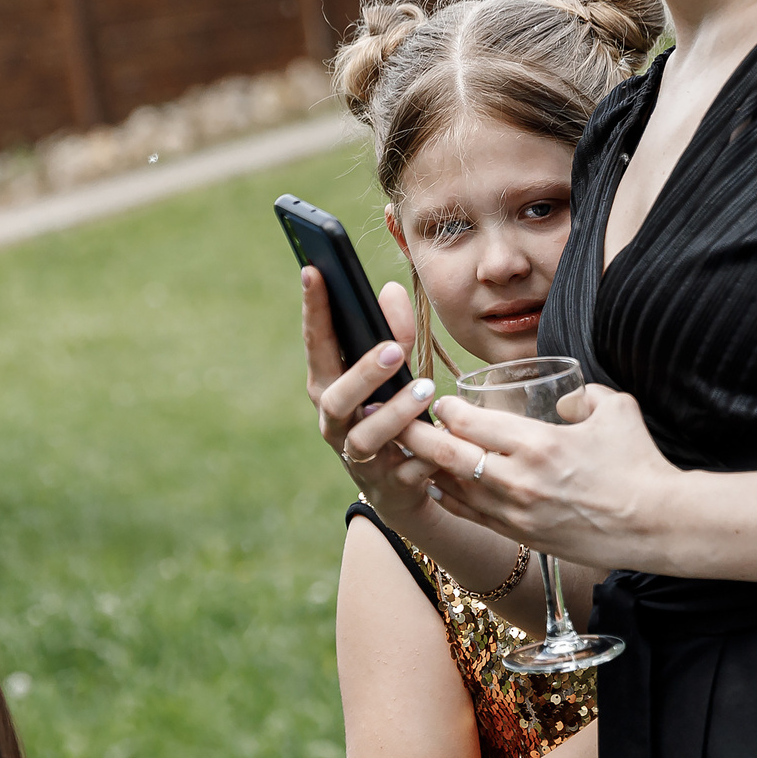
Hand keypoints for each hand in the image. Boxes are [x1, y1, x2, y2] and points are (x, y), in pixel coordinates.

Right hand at [303, 269, 442, 516]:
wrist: (399, 485)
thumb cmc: (390, 412)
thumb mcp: (392, 371)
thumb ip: (394, 333)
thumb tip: (393, 291)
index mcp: (328, 386)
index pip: (316, 345)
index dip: (313, 311)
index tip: (314, 272)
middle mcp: (335, 422)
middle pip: (335, 399)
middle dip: (362, 373)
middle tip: (393, 349)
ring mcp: (358, 456)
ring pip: (365, 437)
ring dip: (395, 413)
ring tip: (425, 390)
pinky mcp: (389, 484)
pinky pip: (405, 471)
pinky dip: (422, 455)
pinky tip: (443, 438)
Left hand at [422, 385, 686, 572]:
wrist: (656, 524)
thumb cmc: (639, 464)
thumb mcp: (614, 409)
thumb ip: (581, 396)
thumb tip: (562, 399)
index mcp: (537, 443)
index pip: (469, 421)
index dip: (446, 409)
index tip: (440, 401)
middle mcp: (517, 480)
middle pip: (446, 455)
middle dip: (415, 436)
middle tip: (400, 422)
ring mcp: (516, 513)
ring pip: (452, 488)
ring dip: (428, 468)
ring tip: (409, 453)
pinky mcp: (522, 535)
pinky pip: (471, 515)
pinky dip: (450, 498)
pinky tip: (438, 485)